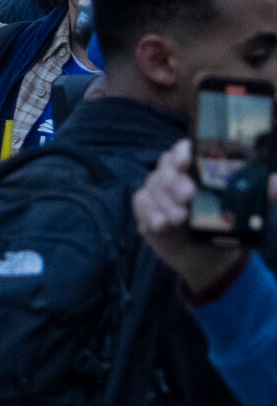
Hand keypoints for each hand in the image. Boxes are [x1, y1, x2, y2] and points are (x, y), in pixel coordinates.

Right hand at [132, 139, 265, 294]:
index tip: (185, 163)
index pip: (185, 148)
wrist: (210, 256)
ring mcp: (159, 190)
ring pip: (154, 187)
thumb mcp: (252, 208)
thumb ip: (265, 193)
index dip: (182, 152)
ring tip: (179, 220)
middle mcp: (176, 174)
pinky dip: (151, 214)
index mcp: (199, 166)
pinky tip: (162, 225)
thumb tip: (274, 184)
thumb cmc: (229, 224)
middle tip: (187, 198)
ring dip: (165, 203)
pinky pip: (142, 204)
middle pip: (167, 168)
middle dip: (175, 183)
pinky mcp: (147, 208)